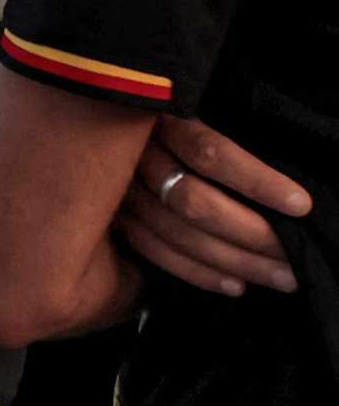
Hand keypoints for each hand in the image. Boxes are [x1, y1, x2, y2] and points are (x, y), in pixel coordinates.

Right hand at [119, 115, 309, 296]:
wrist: (105, 135)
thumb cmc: (176, 133)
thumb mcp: (200, 120)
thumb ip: (226, 150)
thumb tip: (284, 195)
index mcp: (160, 121)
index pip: (209, 152)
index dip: (255, 181)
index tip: (298, 204)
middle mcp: (134, 155)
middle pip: (192, 200)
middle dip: (250, 234)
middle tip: (292, 258)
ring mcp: (119, 190)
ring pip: (176, 233)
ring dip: (234, 261)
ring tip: (279, 278)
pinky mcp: (116, 218)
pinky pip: (154, 252)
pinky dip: (198, 274)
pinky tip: (236, 285)